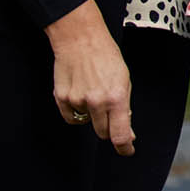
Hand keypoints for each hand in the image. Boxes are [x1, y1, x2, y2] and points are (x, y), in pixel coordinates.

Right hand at [43, 0, 134, 154]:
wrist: (81, 40)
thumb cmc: (107, 57)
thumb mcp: (124, 80)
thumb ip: (124, 106)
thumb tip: (126, 130)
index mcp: (117, 97)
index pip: (120, 134)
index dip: (125, 147)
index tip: (128, 151)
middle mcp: (96, 102)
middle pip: (103, 132)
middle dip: (109, 127)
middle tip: (110, 112)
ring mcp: (77, 101)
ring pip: (87, 123)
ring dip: (93, 115)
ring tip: (93, 91)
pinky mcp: (62, 98)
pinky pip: (71, 117)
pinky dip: (76, 112)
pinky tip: (80, 94)